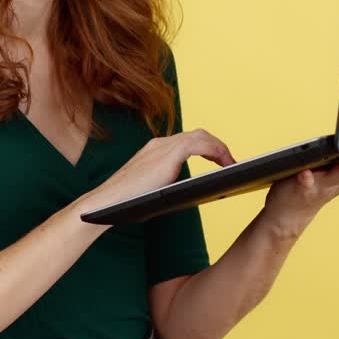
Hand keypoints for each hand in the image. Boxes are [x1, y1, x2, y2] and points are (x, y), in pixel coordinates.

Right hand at [77, 129, 235, 213]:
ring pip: (201, 136)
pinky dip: (216, 151)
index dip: (207, 147)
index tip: (220, 160)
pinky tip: (226, 164)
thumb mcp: (151, 189)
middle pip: (198, 134)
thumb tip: (187, 193)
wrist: (106, 203)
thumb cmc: (126, 203)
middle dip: (217, 145)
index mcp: (155, 150)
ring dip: (220, 148)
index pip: (187, 140)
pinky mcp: (169, 154)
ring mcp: (163, 146)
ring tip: (232, 164)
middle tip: (231, 162)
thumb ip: (166, 184)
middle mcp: (160, 143)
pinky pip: (200, 145)